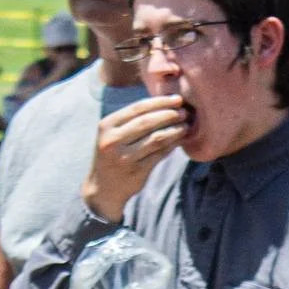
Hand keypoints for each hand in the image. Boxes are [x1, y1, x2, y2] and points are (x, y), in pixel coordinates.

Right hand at [84, 96, 189, 222]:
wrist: (102, 189)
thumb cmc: (112, 155)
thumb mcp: (112, 134)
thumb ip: (131, 120)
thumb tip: (163, 104)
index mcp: (107, 125)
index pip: (137, 108)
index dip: (160, 102)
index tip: (177, 99)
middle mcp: (113, 141)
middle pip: (147, 122)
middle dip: (169, 115)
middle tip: (185, 112)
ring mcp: (125, 158)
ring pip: (156, 139)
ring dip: (174, 131)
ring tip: (186, 125)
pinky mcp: (137, 172)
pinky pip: (159, 155)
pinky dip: (171, 146)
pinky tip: (179, 140)